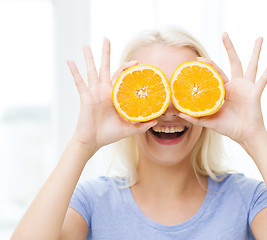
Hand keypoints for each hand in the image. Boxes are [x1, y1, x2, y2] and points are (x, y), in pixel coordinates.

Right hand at [67, 38, 155, 152]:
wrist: (93, 141)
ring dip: (89, 57)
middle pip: (106, 67)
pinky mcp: (86, 97)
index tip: (137, 62)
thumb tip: (156, 121)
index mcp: (115, 95)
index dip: (128, 68)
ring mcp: (94, 92)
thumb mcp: (129, 129)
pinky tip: (69, 60)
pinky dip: (74, 71)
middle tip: (106, 38)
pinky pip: (79, 82)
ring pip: (91, 71)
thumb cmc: (109, 134)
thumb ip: (142, 125)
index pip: (122, 76)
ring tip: (85, 45)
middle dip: (106, 53)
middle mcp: (105, 90)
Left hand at [179, 33, 266, 144]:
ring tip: (259, 38)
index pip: (215, 74)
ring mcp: (247, 87)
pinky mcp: (255, 93)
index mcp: (225, 90)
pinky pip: (263, 79)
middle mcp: (236, 85)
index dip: (208, 66)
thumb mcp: (210, 121)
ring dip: (255, 52)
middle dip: (229, 48)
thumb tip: (179, 114)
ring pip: (251, 65)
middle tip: (224, 34)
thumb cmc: (229, 128)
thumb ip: (196, 117)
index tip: (197, 59)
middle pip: (233, 62)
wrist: (245, 135)